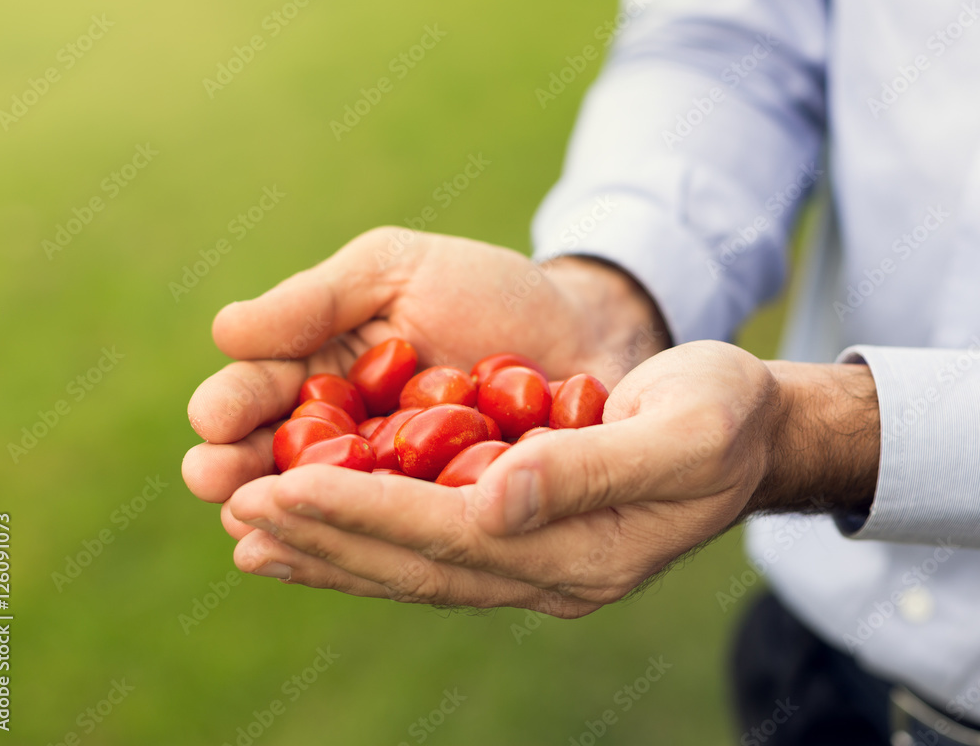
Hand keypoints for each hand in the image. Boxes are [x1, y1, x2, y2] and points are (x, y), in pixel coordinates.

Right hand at [182, 228, 667, 503]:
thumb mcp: (396, 270)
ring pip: (328, 513)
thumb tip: (224, 330)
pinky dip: (372, 545)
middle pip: (275, 465)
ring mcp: (393, 490)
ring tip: (255, 525)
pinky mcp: (445, 526)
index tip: (214, 418)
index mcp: (322, 375)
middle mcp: (344, 441)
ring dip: (292, 518)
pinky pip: (400, 542)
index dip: (230, 407)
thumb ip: (317, 299)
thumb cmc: (484, 290)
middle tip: (218, 481)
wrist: (580, 328)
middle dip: (240, 473)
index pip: (258, 394)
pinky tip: (342, 552)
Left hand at [222, 342, 878, 615]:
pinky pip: (431, 545)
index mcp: (584, 551)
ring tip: (252, 530)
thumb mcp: (679, 430)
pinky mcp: (525, 537)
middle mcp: (548, 572)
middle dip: (324, 534)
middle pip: (415, 561)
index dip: (359, 515)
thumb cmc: (723, 414)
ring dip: (332, 547)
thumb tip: (492, 499)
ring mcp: (536, 563)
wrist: (750, 430)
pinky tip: (321, 525)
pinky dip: (369, 535)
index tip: (276, 491)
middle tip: (235, 507)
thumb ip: (587, 468)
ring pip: (413, 564)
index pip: (447, 536)